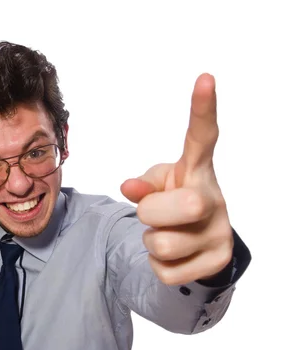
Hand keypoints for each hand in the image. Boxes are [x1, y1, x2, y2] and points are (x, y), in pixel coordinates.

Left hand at [120, 73, 232, 285]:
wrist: (201, 243)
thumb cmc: (174, 203)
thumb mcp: (158, 187)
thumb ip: (144, 184)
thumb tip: (128, 187)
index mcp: (198, 170)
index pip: (202, 136)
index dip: (202, 110)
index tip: (204, 78)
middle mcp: (216, 197)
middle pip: (181, 205)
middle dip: (151, 214)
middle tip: (155, 214)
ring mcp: (221, 231)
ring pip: (163, 245)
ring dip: (152, 241)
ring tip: (167, 234)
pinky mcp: (217, 260)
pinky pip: (165, 271)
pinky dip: (159, 266)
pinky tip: (176, 255)